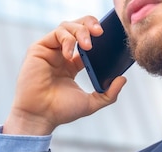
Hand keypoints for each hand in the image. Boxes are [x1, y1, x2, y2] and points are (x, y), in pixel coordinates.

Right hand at [3, 16, 126, 135]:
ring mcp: (49, 51)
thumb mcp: (90, 103)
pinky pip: (56, 34)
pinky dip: (67, 40)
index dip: (98, 37)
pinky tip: (70, 55)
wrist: (40, 116)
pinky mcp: (39, 49)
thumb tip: (123, 79)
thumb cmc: (60, 111)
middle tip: (101, 32)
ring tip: (88, 45)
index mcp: (71, 65)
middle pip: (77, 28)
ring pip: (67, 27)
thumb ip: (108, 94)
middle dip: (90, 25)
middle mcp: (60, 55)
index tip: (110, 40)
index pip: (86, 42)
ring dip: (80, 31)